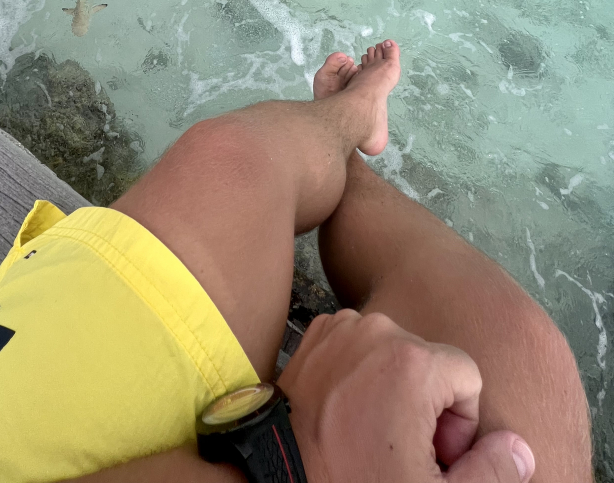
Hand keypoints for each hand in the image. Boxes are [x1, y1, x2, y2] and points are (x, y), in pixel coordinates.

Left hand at [278, 310, 534, 482]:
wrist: (276, 480)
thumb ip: (493, 472)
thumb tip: (519, 447)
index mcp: (413, 360)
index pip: (468, 376)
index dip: (459, 422)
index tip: (431, 451)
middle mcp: (377, 330)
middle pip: (431, 363)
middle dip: (426, 404)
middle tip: (399, 446)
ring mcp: (341, 327)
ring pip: (394, 354)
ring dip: (391, 387)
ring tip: (370, 430)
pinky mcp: (316, 334)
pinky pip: (358, 346)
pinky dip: (358, 373)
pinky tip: (345, 411)